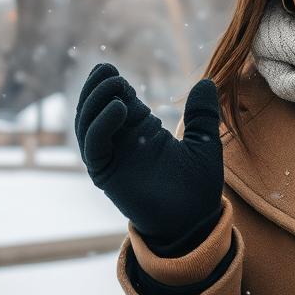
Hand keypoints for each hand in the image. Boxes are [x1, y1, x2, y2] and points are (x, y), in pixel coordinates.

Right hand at [75, 63, 224, 255]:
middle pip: (94, 109)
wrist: (193, 224)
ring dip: (95, 100)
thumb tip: (206, 82)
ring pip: (87, 125)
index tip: (114, 69)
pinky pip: (93, 147)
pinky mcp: (107, 175)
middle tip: (106, 69)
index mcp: (139, 133)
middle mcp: (120, 144)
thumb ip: (202, 115)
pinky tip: (120, 108)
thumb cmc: (197, 189)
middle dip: (96, 87)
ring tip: (113, 82)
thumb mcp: (204, 144)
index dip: (112, 85)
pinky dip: (101, 125)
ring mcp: (112, 159)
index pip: (116, 101)